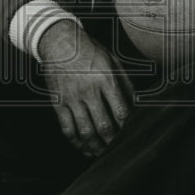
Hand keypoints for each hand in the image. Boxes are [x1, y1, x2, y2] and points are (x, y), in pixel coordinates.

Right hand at [39, 20, 133, 157]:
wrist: (58, 41)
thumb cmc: (88, 50)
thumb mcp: (112, 60)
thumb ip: (125, 83)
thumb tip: (136, 104)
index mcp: (105, 79)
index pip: (121, 111)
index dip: (127, 127)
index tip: (130, 133)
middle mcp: (88, 90)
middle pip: (104, 125)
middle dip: (113, 141)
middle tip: (118, 148)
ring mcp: (71, 97)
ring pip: (85, 131)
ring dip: (95, 147)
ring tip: (102, 152)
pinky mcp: (58, 102)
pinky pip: (67, 128)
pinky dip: (76, 142)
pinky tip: (83, 147)